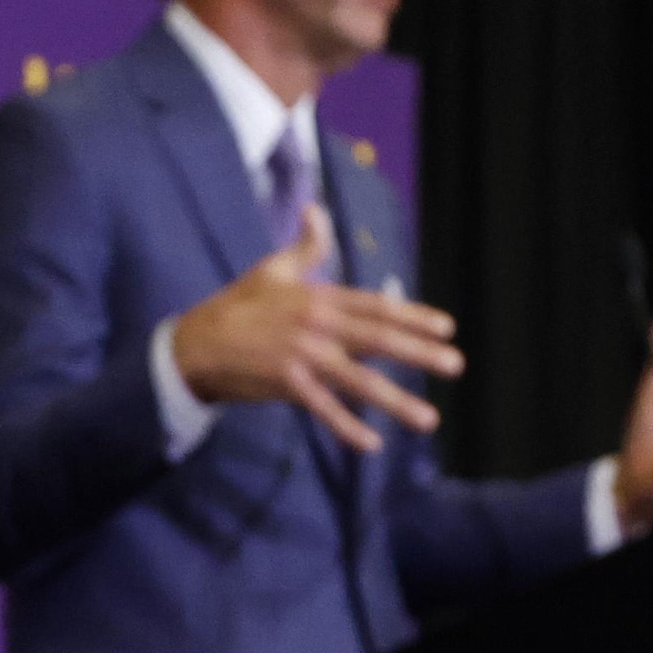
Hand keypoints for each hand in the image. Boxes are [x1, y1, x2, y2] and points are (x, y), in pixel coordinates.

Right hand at [167, 209, 465, 448]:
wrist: (196, 343)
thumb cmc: (237, 306)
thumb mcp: (272, 270)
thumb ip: (304, 244)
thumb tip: (316, 209)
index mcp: (319, 297)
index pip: (376, 306)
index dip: (414, 316)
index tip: (447, 327)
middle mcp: (317, 325)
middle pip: (378, 340)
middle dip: (420, 353)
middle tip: (455, 365)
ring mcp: (302, 356)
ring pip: (359, 380)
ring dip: (396, 401)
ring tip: (428, 418)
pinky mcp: (286, 384)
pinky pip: (324, 409)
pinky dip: (348, 427)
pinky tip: (373, 444)